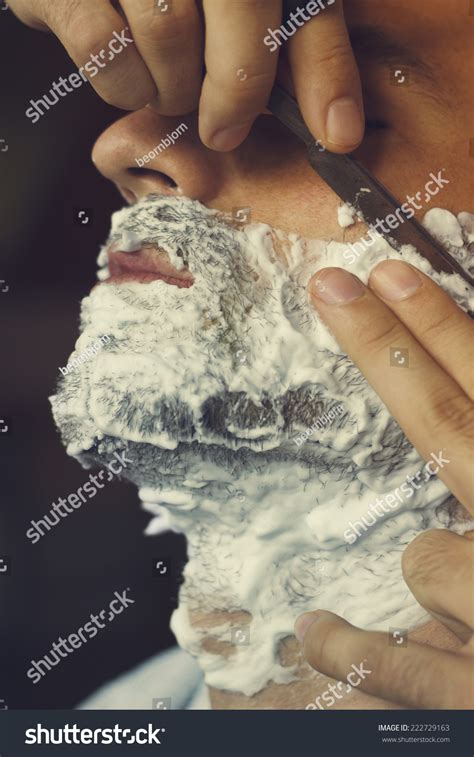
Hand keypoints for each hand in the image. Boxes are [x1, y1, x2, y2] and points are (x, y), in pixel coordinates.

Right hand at [10, 0, 363, 151]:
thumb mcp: (255, 4)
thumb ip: (304, 49)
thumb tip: (339, 130)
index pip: (308, 7)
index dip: (326, 73)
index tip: (337, 136)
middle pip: (240, 16)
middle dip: (236, 91)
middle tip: (223, 126)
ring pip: (168, 37)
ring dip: (174, 88)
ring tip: (171, 84)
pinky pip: (105, 49)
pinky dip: (125, 85)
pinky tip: (134, 77)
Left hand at [295, 260, 473, 708]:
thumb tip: (461, 419)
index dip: (444, 326)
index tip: (391, 272)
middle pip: (451, 427)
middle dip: (387, 345)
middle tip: (333, 285)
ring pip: (427, 561)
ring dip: (447, 573)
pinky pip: (390, 666)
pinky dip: (350, 648)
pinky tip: (315, 629)